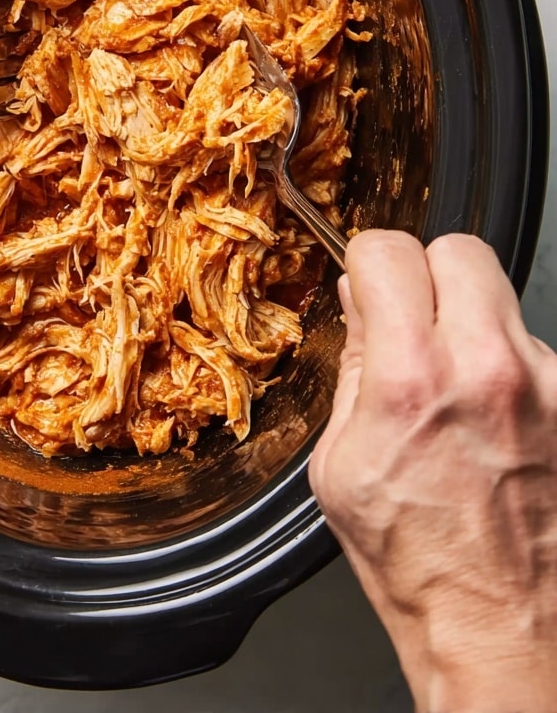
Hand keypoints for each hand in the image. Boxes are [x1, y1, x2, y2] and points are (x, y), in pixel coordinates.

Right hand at [310, 231, 556, 712]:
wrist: (506, 629)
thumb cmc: (421, 564)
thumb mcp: (342, 464)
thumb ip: (354, 366)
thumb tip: (359, 303)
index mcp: (413, 381)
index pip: (389, 251)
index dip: (368, 263)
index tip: (367, 283)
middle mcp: (489, 370)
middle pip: (461, 249)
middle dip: (428, 273)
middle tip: (414, 318)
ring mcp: (548, 387)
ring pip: (503, 300)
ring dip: (473, 326)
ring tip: (457, 392)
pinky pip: (535, 351)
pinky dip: (509, 369)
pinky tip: (492, 422)